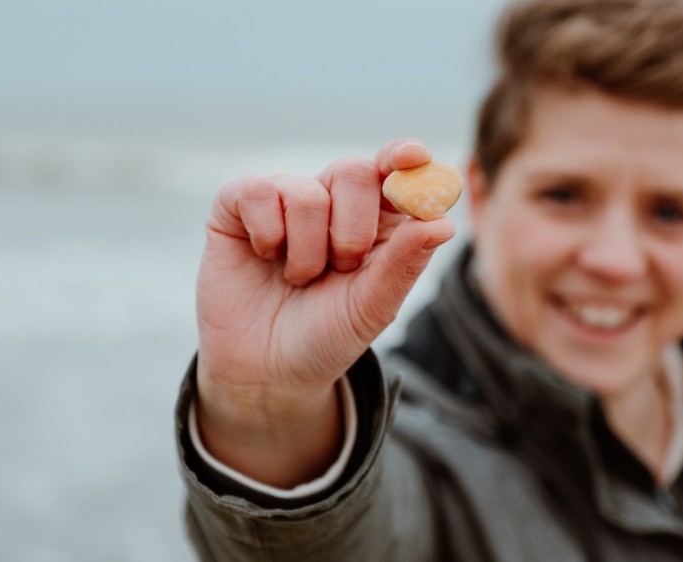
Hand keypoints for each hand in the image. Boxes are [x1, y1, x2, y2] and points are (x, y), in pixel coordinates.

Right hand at [193, 138, 455, 484]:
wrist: (267, 372)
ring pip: (305, 192)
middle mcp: (333, 201)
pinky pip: (258, 191)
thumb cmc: (326, 337)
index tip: (415, 158)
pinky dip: (268, 233)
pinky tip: (266, 257)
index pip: (395, 170)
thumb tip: (444, 224)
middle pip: (354, 172)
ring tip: (300, 279)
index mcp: (377, 220)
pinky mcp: (239, 206)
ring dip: (307, 249)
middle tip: (343, 267)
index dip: (404, 158)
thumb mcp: (372, 307)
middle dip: (353, 227)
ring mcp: (285, 200)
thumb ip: (404, 263)